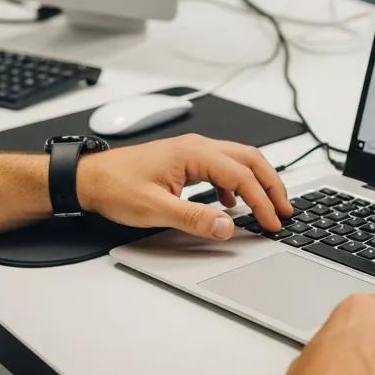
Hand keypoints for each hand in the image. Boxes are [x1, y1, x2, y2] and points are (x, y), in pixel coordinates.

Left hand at [75, 134, 292, 237]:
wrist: (89, 178)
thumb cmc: (115, 187)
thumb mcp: (155, 209)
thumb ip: (194, 218)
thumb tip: (226, 227)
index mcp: (194, 154)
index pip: (242, 176)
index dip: (263, 201)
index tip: (273, 222)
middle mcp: (198, 147)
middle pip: (250, 159)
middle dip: (273, 185)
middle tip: (286, 210)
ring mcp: (193, 151)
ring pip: (239, 160)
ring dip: (258, 182)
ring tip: (269, 206)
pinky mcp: (187, 160)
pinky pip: (224, 166)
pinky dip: (238, 183)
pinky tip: (232, 204)